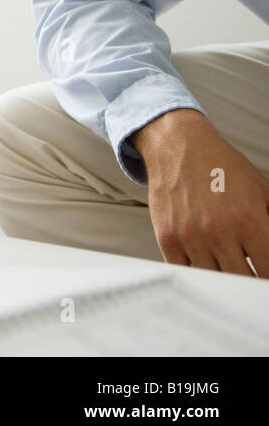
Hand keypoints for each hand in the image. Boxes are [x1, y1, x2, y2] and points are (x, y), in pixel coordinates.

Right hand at [132, 109, 268, 275]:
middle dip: (251, 279)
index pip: (268, 269)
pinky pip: (185, 271)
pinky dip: (198, 272)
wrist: (177, 146)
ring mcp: (190, 236)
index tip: (266, 275)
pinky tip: (206, 262)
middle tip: (251, 272)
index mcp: (249, 219)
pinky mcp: (167, 238)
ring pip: (214, 280)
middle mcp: (219, 230)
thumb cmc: (219, 166)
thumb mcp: (262, 191)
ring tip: (229, 266)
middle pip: (243, 279)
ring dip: (224, 276)